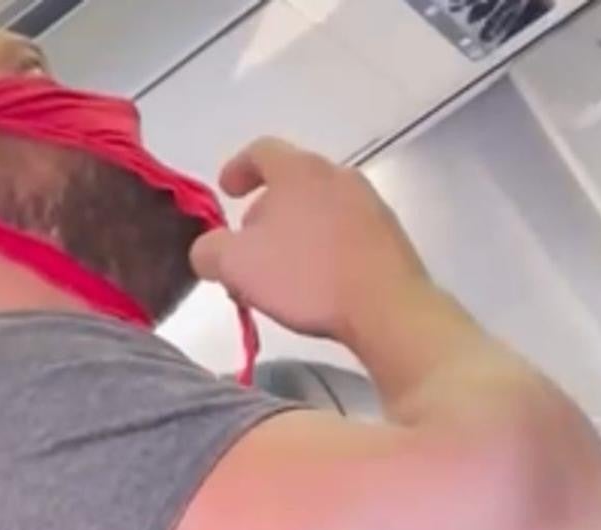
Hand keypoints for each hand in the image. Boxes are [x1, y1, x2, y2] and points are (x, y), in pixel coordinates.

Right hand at [190, 138, 432, 340]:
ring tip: (280, 274)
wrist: (388, 307)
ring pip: (320, 210)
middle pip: (293, 183)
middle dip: (266, 211)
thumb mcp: (236, 265)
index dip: (238, 168)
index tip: (227, 191)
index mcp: (300, 170)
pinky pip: (346, 234)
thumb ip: (210, 251)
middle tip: (249, 247)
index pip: (261, 151)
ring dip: (295, 234)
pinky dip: (324, 249)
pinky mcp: (391, 237)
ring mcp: (371, 205)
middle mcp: (339, 176)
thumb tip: (210, 251)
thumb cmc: (307, 277)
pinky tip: (317, 285)